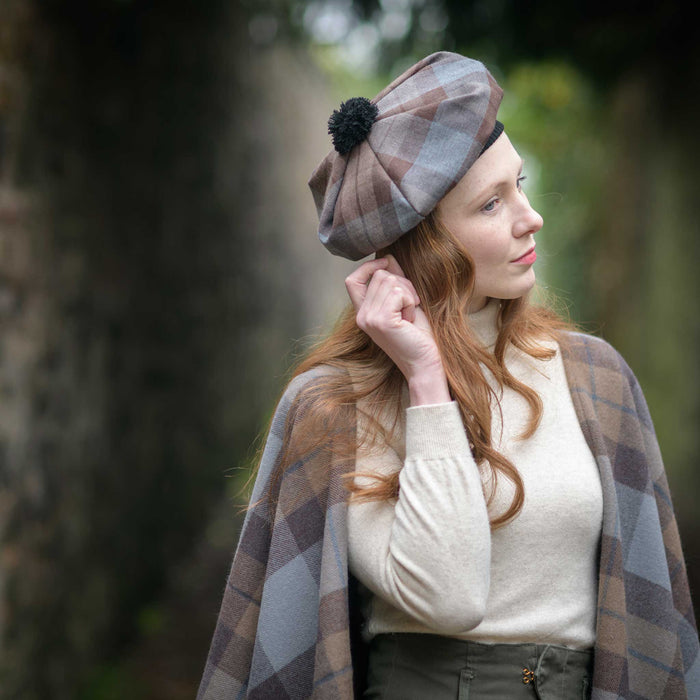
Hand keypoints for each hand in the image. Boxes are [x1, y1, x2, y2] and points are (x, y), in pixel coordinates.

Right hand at [345, 255, 449, 404]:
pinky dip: (409, 301)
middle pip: (379, 275)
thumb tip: (388, 258)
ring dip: (408, 293)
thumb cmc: (417, 336)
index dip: (369, 267)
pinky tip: (410, 319)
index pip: (351, 280)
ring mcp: (369, 319)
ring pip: (390, 281)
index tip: (387, 264)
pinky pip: (398, 292)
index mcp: (363, 313)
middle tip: (411, 304)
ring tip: (410, 314)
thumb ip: (395, 282)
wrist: (424, 363)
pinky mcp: (381, 321)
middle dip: (403, 282)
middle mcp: (361, 316)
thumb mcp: (404, 303)